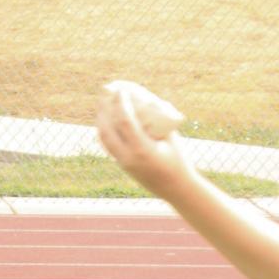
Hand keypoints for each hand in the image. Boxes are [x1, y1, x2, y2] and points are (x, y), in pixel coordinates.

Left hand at [95, 83, 188, 199]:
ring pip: (103, 138)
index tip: (121, 89)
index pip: (124, 121)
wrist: (176, 189)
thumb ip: (157, 122)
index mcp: (142, 149)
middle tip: (107, 91)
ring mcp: (123, 163)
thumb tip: (147, 102)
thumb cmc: (178, 160)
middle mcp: (128, 158)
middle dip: (104, 108)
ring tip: (103, 103)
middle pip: (107, 129)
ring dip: (101, 118)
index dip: (120, 102)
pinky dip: (105, 129)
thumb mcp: (170, 138)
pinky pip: (107, 145)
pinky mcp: (122, 165)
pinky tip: (107, 119)